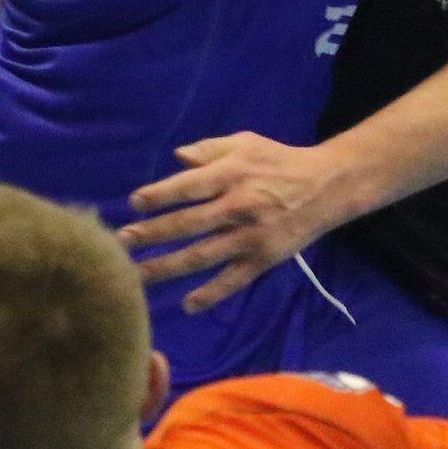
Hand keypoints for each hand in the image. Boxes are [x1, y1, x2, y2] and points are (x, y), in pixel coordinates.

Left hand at [119, 134, 345, 311]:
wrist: (326, 186)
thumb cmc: (279, 161)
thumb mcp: (247, 143)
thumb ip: (210, 149)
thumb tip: (177, 157)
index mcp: (232, 174)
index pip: (187, 186)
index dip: (158, 195)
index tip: (134, 203)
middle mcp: (237, 206)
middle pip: (187, 224)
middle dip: (151, 233)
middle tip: (121, 241)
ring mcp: (249, 236)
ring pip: (201, 256)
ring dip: (167, 266)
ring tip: (137, 274)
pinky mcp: (263, 258)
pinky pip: (232, 280)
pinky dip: (211, 294)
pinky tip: (187, 305)